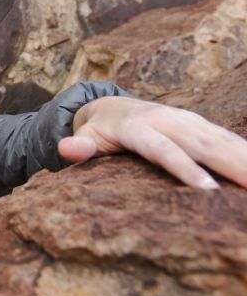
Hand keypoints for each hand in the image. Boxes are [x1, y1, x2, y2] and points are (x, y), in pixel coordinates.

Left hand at [58, 96, 246, 189]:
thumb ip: (78, 146)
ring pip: (221, 139)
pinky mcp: (199, 125)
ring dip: (246, 158)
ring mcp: (186, 121)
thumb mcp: (84, 137)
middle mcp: (167, 120)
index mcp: (137, 127)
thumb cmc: (97, 130)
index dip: (185, 169)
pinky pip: (227, 139)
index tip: (209, 190)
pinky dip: (246, 152)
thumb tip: (67, 149)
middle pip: (203, 144)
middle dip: (233, 164)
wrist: (110, 105)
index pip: (164, 150)